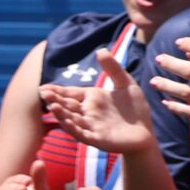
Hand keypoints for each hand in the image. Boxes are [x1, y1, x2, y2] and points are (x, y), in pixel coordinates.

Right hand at [40, 51, 154, 155]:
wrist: (146, 132)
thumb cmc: (135, 109)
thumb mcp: (126, 84)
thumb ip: (113, 69)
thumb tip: (100, 50)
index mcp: (91, 99)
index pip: (70, 93)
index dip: (57, 91)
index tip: (43, 87)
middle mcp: (87, 112)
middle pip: (67, 105)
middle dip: (55, 100)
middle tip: (44, 94)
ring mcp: (90, 126)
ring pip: (72, 119)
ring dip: (61, 114)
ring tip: (52, 106)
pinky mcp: (97, 139)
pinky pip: (82, 134)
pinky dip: (73, 128)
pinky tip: (66, 122)